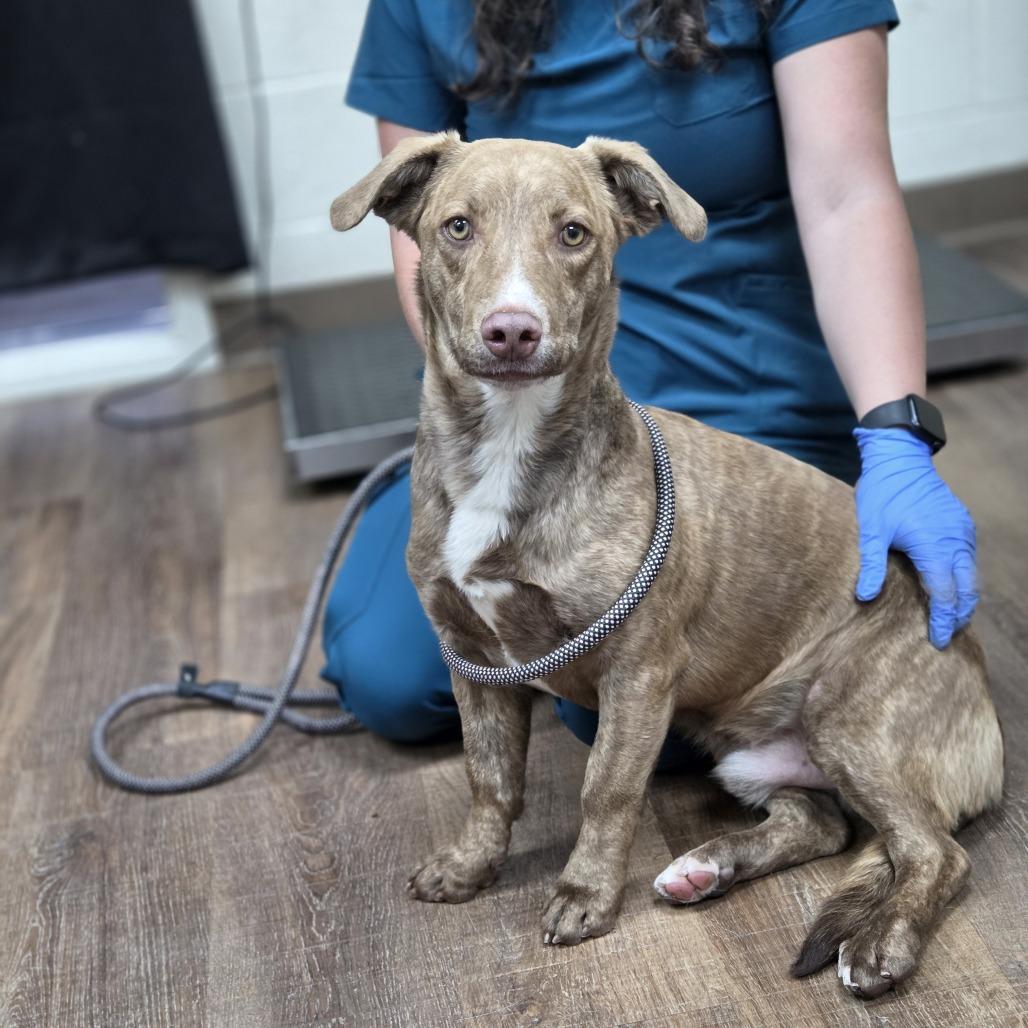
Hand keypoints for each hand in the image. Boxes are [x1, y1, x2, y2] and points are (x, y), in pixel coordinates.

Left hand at [853, 427, 976, 647]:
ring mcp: (963, 531)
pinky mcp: (962, 524)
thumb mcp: (871, 530)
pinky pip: (968, 558)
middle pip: (967, 590)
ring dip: (963, 597)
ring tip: (948, 618)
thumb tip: (864, 597)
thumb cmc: (882, 493)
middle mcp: (956, 540)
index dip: (944, 621)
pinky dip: (962, 578)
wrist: (900, 457)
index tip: (938, 641)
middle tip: (946, 635)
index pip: (946, 595)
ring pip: (971, 575)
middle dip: (959, 615)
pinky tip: (948, 587)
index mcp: (935, 545)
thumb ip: (871, 565)